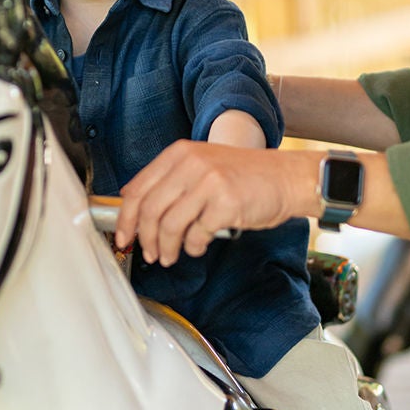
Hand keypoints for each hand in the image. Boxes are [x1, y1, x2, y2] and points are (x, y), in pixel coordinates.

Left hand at [115, 141, 301, 266]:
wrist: (287, 178)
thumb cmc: (245, 177)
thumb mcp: (202, 166)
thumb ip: (170, 180)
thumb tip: (131, 202)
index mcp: (180, 154)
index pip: (138, 189)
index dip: (125, 218)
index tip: (123, 236)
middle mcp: (192, 164)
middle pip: (149, 210)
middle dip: (144, 238)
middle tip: (148, 253)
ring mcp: (209, 183)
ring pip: (169, 226)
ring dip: (166, 248)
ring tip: (169, 256)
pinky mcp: (225, 203)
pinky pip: (196, 235)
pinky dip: (193, 247)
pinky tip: (198, 247)